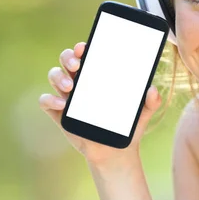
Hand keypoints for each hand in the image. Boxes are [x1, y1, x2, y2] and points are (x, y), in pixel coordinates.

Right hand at [39, 42, 162, 166]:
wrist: (114, 152)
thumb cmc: (126, 125)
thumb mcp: (142, 112)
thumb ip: (151, 101)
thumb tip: (152, 90)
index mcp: (98, 75)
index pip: (87, 54)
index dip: (82, 47)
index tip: (85, 47)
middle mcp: (79, 81)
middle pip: (66, 59)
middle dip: (68, 57)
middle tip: (78, 65)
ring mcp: (67, 96)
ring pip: (54, 75)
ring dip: (59, 76)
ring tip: (70, 86)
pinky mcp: (58, 113)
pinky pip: (46, 101)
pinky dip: (50, 99)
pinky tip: (62, 104)